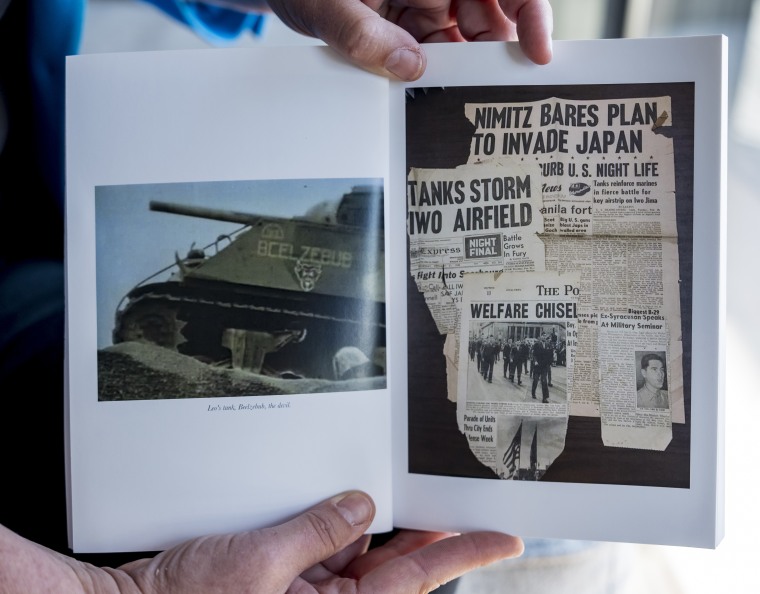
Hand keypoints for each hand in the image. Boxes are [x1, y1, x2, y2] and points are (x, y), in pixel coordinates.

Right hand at [0, 491, 522, 592]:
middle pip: (393, 563)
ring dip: (371, 518)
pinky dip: (333, 519)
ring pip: (357, 550)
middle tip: (452, 490)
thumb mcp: (258, 562)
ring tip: (392, 481)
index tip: (503, 534)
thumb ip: (317, 530)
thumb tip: (360, 507)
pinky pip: (324, 543)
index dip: (464, 552)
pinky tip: (337, 496)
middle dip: (420, 527)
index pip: (414, 578)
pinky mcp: (284, 574)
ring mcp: (306, 591)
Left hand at [225, 1, 552, 79]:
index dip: (530, 13)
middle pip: (491, 17)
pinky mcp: (410, 32)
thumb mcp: (326, 5)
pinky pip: (437, 57)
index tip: (537, 52)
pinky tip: (432, 101)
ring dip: (463, 74)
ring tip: (458, 106)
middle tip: (492, 98)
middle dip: (494, 57)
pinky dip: (437, 80)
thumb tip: (408, 68)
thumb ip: (362, 33)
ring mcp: (426, 9)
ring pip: (466, 43)